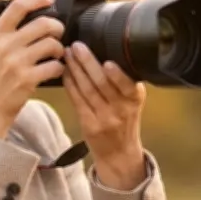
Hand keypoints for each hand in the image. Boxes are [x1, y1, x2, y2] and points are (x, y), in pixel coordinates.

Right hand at [0, 0, 65, 137]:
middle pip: (43, 23)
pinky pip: (55, 66)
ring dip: (59, 49)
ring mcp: (16, 62)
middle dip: (57, 27)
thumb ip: (0, 35)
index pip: (18, 7)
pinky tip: (55, 70)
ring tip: (56, 54)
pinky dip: (59, 67)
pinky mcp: (28, 79)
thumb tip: (22, 18)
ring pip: (52, 44)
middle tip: (58, 33)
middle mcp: (4, 46)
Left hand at [62, 42, 146, 188]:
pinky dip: (70, 85)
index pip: (127, 84)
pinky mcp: (89, 125)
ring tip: (68, 54)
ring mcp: (105, 119)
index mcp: (135, 99)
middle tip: (77, 46)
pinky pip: (77, 101)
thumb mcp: (132, 101)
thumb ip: (124, 82)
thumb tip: (105, 50)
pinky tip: (65, 72)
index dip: (117, 74)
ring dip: (76, 70)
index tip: (107, 60)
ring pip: (87, 90)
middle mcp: (122, 110)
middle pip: (103, 83)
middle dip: (88, 63)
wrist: (119, 153)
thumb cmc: (125, 121)